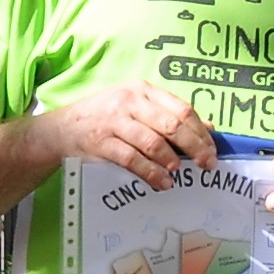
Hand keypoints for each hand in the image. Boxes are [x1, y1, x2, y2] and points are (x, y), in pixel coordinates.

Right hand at [34, 80, 215, 189]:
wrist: (61, 129)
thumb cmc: (105, 118)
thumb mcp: (136, 108)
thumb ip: (168, 115)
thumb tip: (209, 128)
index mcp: (142, 90)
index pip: (182, 110)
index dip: (201, 132)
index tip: (212, 150)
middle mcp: (130, 101)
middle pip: (173, 125)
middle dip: (195, 148)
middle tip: (207, 165)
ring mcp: (115, 121)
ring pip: (154, 143)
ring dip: (171, 162)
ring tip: (179, 175)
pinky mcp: (102, 142)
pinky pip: (133, 159)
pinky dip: (151, 173)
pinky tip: (160, 182)